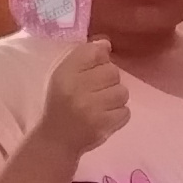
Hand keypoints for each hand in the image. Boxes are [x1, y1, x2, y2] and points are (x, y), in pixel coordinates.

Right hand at [36, 39, 131, 156]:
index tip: (93, 70)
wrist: (57, 139)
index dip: (99, 59)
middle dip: (108, 81)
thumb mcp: (64, 75)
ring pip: (122, 92)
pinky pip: (125, 111)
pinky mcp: (103, 125)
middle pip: (113, 72)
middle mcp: (77, 89)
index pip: (95, 52)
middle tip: (96, 91)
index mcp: (65, 73)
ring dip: (115, 99)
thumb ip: (84, 56)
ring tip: (101, 105)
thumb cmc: (62, 102)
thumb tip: (106, 43)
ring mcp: (91, 108)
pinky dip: (118, 114)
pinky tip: (104, 117)